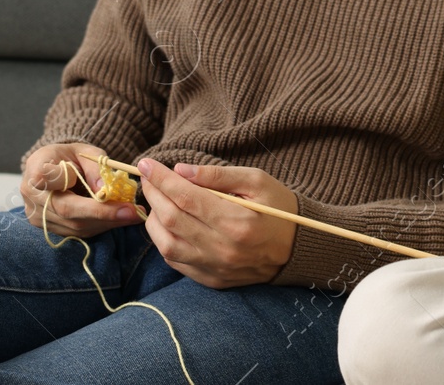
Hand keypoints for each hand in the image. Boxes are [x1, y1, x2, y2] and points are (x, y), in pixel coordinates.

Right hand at [20, 143, 145, 238]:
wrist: (55, 168)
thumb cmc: (70, 156)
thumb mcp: (84, 151)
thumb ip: (94, 166)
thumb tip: (104, 190)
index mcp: (36, 169)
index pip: (51, 180)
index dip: (76, 187)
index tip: (105, 192)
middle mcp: (32, 196)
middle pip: (67, 210)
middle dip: (103, 213)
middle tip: (133, 211)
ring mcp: (37, 217)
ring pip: (75, 225)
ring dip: (107, 222)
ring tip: (133, 215)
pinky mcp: (49, 229)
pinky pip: (78, 232)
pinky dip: (101, 226)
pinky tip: (120, 219)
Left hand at [137, 158, 297, 288]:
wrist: (297, 249)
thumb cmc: (278, 208)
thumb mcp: (256, 180)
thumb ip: (217, 174)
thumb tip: (180, 170)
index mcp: (237, 221)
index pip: (186, 196)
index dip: (161, 179)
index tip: (147, 164)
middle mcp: (223, 248)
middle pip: (171, 219)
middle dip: (153, 193)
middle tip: (148, 177)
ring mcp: (215, 268)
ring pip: (166, 244)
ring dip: (154, 218)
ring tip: (157, 199)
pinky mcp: (211, 280)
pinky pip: (175, 261)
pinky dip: (163, 240)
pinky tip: (167, 222)